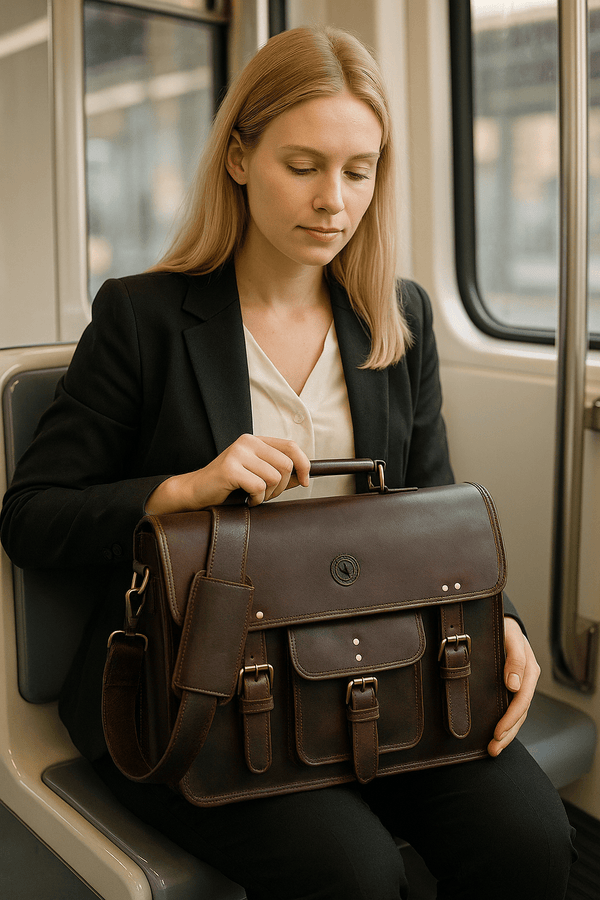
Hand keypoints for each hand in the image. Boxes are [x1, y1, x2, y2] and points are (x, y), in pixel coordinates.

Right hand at [145, 434, 310, 513]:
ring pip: (274, 477)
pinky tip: (247, 500)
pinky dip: (256, 499)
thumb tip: (305, 476)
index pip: (291, 446)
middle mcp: (247, 442)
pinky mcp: (230, 469)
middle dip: (282, 486)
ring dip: (268, 494)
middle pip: (286, 464)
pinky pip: (259, 487)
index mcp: (255, 441)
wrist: (195, 492)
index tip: (306, 481)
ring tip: (254, 496)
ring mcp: (237, 454)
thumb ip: (278, 472)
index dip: (304, 464)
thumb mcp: (256, 474)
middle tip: (267, 495)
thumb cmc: (226, 485)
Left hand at [487, 616, 540, 756]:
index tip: (497, 732)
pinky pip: (513, 708)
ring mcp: (520, 684)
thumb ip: (514, 658)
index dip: (510, 718)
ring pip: (518, 714)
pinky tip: (498, 734)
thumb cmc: (506, 627)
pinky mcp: (513, 686)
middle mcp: (526, 680)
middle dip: (508, 733)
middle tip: (493, 748)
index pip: (521, 701)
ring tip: (494, 748)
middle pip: (520, 713)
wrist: (504, 621)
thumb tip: (513, 685)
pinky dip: (507, 723)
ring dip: (507, 733)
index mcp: (529, 670)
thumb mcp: (510, 637)